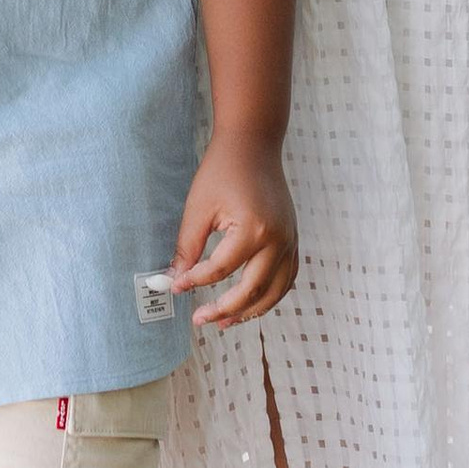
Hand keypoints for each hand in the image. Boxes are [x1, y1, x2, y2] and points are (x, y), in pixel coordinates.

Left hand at [168, 137, 298, 326]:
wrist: (253, 145)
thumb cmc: (222, 171)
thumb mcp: (198, 208)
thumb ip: (187, 247)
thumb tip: (175, 279)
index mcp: (253, 230)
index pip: (221, 270)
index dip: (195, 282)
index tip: (176, 288)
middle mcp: (277, 240)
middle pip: (252, 290)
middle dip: (224, 309)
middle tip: (199, 320)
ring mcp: (290, 241)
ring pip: (275, 292)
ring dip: (250, 311)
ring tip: (225, 322)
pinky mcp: (293, 239)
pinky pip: (287, 278)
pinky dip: (271, 296)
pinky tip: (251, 304)